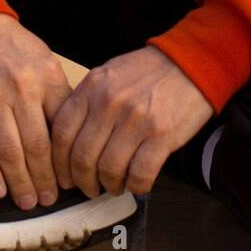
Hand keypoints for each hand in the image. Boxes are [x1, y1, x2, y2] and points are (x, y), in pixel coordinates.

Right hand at [0, 14, 71, 208]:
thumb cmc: (10, 45)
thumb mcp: (44, 59)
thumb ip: (57, 93)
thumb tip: (73, 132)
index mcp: (46, 78)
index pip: (62, 127)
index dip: (68, 158)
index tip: (72, 179)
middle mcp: (21, 90)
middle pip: (37, 146)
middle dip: (45, 178)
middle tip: (50, 199)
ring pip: (9, 152)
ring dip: (20, 182)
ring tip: (28, 201)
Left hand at [50, 47, 213, 197]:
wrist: (191, 62)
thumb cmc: (149, 71)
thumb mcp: (109, 75)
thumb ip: (87, 101)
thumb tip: (68, 140)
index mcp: (93, 87)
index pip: (62, 133)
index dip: (59, 163)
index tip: (64, 176)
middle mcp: (110, 103)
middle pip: (82, 157)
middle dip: (83, 181)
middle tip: (89, 188)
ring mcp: (136, 119)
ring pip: (109, 169)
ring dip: (109, 185)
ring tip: (114, 185)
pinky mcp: (162, 135)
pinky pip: (140, 174)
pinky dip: (136, 186)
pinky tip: (137, 183)